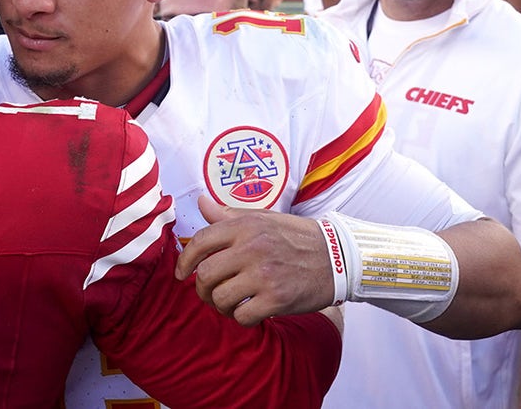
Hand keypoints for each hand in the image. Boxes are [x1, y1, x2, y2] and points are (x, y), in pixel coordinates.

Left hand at [174, 196, 330, 325]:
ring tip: (230, 304)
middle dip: (201, 289)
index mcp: (245, 226)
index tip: (181, 274)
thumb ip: (228, 214)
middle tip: (208, 294)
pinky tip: (249, 313)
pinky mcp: (278, 298)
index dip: (184, 260)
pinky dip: (240, 319)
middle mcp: (252, 248)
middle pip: (205, 274)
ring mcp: (265, 274)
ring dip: (219, 306)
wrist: (339, 257)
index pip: (200, 241)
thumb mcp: (263, 218)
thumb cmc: (296, 237)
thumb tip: (201, 202)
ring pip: (220, 297)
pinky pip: (243, 315)